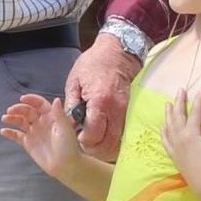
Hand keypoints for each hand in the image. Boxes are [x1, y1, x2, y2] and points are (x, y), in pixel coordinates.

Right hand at [1, 93, 84, 177]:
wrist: (66, 166)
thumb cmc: (69, 147)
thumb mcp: (65, 129)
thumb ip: (59, 115)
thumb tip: (56, 99)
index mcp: (51, 117)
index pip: (39, 104)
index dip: (31, 100)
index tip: (22, 99)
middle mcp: (41, 122)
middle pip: (27, 111)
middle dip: (18, 109)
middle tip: (10, 111)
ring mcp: (34, 132)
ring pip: (20, 121)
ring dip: (12, 118)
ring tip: (5, 118)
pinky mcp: (28, 143)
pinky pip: (17, 136)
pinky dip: (10, 133)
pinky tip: (3, 131)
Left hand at [66, 36, 139, 160]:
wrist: (118, 52)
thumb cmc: (93, 64)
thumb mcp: (74, 82)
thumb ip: (71, 105)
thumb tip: (69, 125)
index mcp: (100, 101)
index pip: (93, 134)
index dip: (83, 141)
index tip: (77, 137)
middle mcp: (117, 110)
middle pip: (108, 144)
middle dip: (94, 148)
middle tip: (84, 143)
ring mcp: (127, 112)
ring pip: (118, 142)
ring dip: (105, 147)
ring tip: (93, 140)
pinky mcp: (131, 112)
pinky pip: (123, 134)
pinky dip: (114, 139)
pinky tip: (103, 135)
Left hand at [160, 88, 200, 192]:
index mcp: (191, 134)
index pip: (194, 113)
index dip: (198, 100)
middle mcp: (180, 138)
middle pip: (178, 116)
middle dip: (179, 102)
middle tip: (180, 90)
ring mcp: (175, 147)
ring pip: (169, 126)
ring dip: (169, 114)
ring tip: (168, 104)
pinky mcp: (174, 155)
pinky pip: (165, 140)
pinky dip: (163, 131)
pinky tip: (162, 126)